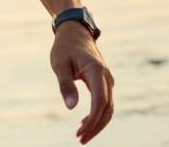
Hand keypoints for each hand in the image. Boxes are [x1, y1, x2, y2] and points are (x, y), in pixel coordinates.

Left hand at [50, 22, 113, 143]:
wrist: (74, 31)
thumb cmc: (65, 47)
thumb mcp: (60, 64)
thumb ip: (65, 85)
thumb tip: (70, 107)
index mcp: (96, 71)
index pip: (99, 101)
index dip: (92, 119)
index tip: (80, 132)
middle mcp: (106, 77)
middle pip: (107, 108)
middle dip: (95, 126)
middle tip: (80, 140)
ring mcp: (107, 80)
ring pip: (108, 107)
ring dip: (97, 123)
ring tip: (81, 135)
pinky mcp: (103, 82)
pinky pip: (105, 102)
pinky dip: (98, 114)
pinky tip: (85, 123)